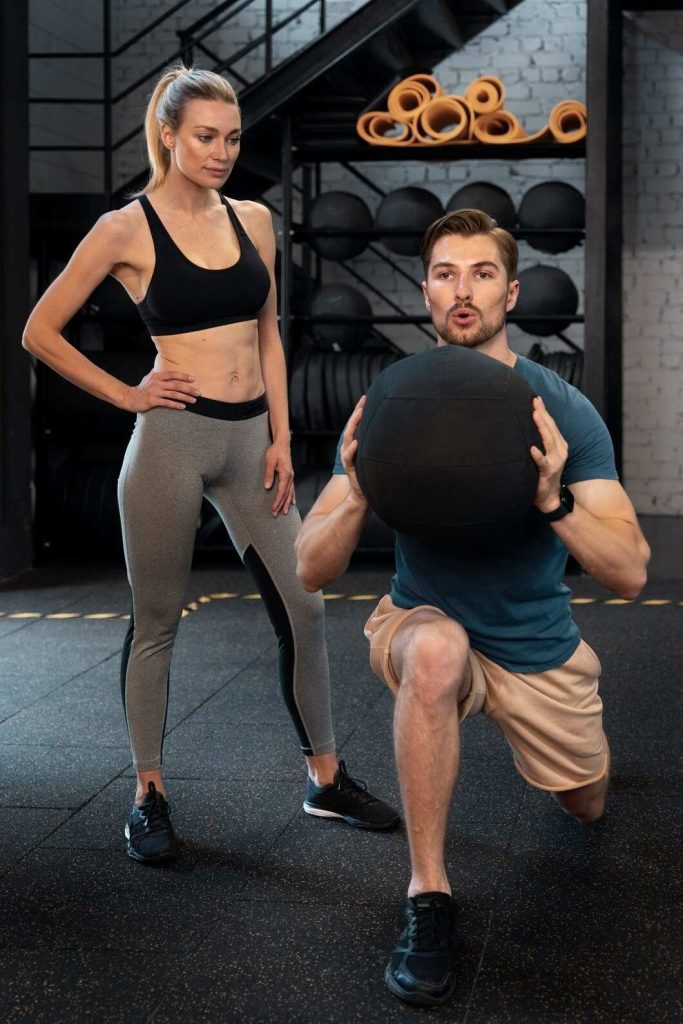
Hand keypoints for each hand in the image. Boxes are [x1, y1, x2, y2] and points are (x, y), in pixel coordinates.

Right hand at [124, 370, 199, 411]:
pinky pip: (167, 403)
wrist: (129, 397)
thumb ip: (158, 374)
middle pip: (176, 385)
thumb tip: (164, 368)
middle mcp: (157, 383)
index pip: (173, 374)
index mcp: (157, 376)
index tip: (193, 379)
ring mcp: (154, 392)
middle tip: (198, 393)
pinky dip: (176, 404)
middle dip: (188, 389)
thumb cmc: (142, 388)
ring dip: (185, 397)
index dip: (183, 376)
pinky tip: (183, 406)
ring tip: (193, 400)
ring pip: (173, 394)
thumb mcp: (149, 378)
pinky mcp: (152, 401)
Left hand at [264, 440, 294, 515]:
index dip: (277, 501)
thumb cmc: (275, 451)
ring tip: (284, 512)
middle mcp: (290, 477)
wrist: (283, 444)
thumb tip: (267, 487)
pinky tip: (292, 502)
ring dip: (287, 503)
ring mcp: (291, 476)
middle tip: (276, 514)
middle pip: (286, 494)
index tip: (273, 508)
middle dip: (281, 505)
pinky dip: (292, 496)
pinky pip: (292, 489)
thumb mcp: (269, 462)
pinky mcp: (290, 475)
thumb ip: (268, 474)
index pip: (281, 491)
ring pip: (290, 493)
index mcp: (285, 474)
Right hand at [341, 396, 368, 508]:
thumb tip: (389, 431)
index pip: (355, 424)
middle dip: (356, 413)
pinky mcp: (351, 469)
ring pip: (348, 439)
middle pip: (351, 427)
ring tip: (358, 414)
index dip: (359, 410)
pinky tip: (357, 441)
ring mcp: (349, 458)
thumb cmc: (369, 475)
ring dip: (353, 425)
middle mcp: (350, 449)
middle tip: (363, 401)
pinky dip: (352, 449)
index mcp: (355, 444)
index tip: (365, 397)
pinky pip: (349, 458)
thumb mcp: (372, 457)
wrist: (362, 495)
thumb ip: (375, 445)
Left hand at [530, 396, 568, 511]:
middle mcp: (560, 450)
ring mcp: (556, 460)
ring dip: (541, 426)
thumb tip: (527, 426)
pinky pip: (543, 461)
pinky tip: (531, 448)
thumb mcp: (544, 455)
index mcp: (559, 444)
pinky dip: (537, 454)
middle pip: (551, 428)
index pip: (551, 424)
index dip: (544, 411)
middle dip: (543, 413)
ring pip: (549, 440)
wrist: (550, 497)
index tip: (536, 398)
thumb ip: (540, 442)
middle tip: (534, 400)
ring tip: (534, 414)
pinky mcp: (549, 471)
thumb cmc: (543, 474)